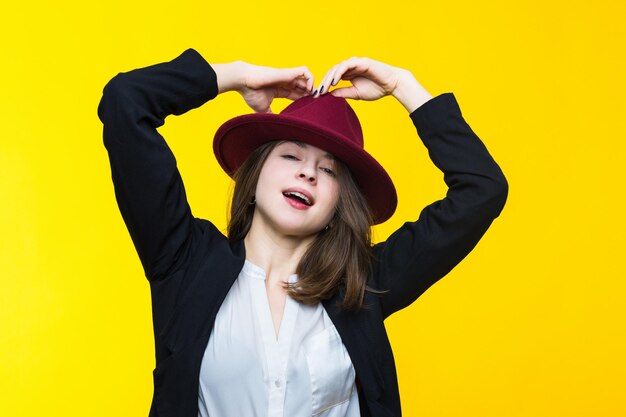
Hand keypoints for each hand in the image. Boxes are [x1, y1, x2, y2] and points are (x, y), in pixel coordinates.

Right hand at [214, 61, 314, 112]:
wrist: (244, 82)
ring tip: (314, 98)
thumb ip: (271, 117)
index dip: (304, 100)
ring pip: (307, 79)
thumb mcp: (263, 110)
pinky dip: (310, 78)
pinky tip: (309, 90)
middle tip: (315, 105)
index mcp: (280, 90)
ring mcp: (287, 77)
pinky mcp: (288, 72)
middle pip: (304, 87)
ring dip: (313, 87)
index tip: (309, 109)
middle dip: (311, 95)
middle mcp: (285, 82)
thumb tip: (275, 129)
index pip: (297, 95)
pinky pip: (305, 71)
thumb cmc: (250, 93)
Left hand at [314, 57, 432, 111]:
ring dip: (329, 78)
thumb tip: (330, 94)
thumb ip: (344, 93)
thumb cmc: (377, 89)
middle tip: (317, 93)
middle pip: (332, 72)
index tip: (317, 96)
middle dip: (324, 82)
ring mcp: (355, 63)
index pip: (332, 78)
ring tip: (324, 88)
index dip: (324, 86)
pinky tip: (334, 82)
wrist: (392, 85)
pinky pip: (346, 66)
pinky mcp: (361, 62)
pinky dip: (339, 73)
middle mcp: (351, 67)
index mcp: (349, 74)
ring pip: (337, 68)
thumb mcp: (356, 93)